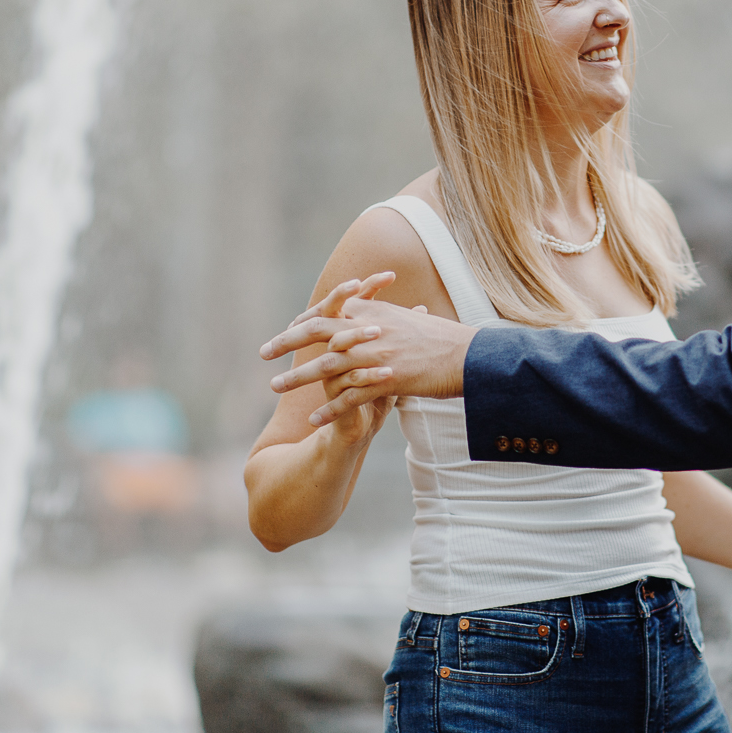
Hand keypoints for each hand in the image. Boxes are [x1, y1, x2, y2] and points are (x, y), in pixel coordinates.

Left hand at [260, 277, 475, 424]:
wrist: (468, 357)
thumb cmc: (443, 340)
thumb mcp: (408, 320)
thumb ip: (382, 317)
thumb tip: (364, 314)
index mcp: (373, 313)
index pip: (328, 312)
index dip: (303, 322)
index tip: (285, 330)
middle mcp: (369, 331)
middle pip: (316, 333)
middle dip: (286, 342)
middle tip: (263, 353)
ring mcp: (375, 356)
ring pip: (326, 366)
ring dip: (297, 377)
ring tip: (274, 386)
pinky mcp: (385, 381)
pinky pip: (349, 397)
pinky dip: (329, 409)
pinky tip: (313, 419)